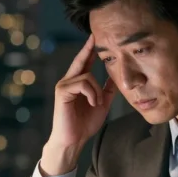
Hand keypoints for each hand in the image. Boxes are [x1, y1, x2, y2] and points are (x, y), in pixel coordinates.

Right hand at [41, 35, 116, 175]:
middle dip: (88, 49)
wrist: (74, 140)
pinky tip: (93, 103)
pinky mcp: (62, 91)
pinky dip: (92, 94)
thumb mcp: (101, 104)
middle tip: (94, 35)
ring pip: (87, 76)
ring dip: (97, 91)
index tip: (95, 37)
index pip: (84, 63)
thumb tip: (115, 77)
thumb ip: (107, 90)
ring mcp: (64, 85)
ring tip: (97, 103)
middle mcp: (68, 81)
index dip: (89, 50)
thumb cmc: (84, 124)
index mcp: (78, 84)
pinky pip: (83, 83)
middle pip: (80, 61)